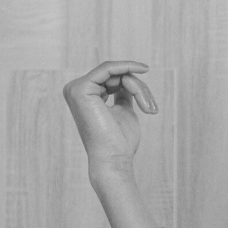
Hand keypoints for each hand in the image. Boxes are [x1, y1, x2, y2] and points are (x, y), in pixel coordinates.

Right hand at [62, 61, 157, 176]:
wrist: (113, 159)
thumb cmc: (120, 141)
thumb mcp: (123, 110)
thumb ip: (123, 93)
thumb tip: (128, 78)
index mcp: (84, 95)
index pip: (112, 79)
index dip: (134, 85)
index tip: (151, 98)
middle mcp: (75, 90)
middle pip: (115, 74)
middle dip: (139, 87)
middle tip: (151, 108)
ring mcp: (75, 88)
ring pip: (116, 72)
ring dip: (138, 87)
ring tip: (148, 108)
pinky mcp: (81, 89)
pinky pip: (109, 68)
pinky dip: (128, 68)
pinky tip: (142, 70)